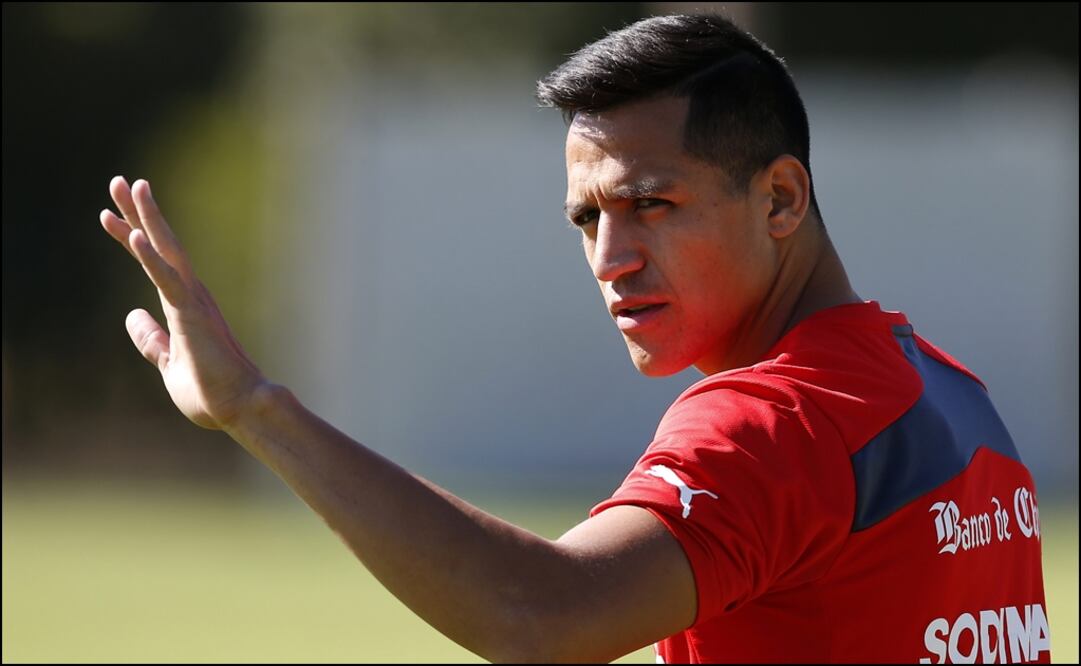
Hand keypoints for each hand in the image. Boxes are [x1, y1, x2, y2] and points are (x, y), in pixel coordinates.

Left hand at [100, 176, 266, 430]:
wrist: (241, 407)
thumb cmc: (212, 392)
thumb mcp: (169, 363)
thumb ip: (151, 339)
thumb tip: (132, 315)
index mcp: (185, 306)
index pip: (153, 262)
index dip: (131, 237)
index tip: (109, 214)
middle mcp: (191, 295)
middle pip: (160, 245)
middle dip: (138, 213)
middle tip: (119, 180)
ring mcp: (192, 302)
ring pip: (165, 250)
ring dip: (146, 218)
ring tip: (129, 186)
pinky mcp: (192, 315)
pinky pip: (167, 280)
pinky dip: (151, 258)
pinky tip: (134, 236)